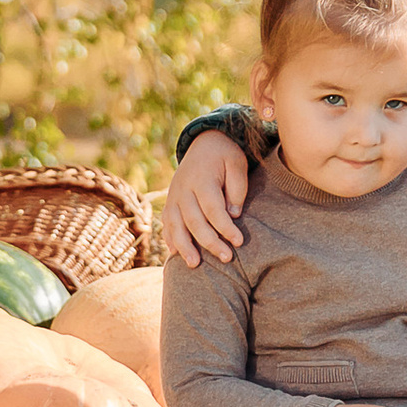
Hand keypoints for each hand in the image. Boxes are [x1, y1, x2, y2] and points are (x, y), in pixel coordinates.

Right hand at [162, 129, 251, 267]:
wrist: (204, 142)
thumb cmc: (225, 155)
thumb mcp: (237, 163)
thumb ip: (237, 188)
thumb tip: (233, 215)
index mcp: (201, 179)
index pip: (213, 209)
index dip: (226, 227)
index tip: (239, 241)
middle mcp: (183, 189)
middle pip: (194, 221)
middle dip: (210, 242)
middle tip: (226, 258)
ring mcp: (173, 196)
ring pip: (176, 225)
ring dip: (185, 246)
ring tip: (195, 264)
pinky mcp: (169, 202)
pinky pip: (167, 223)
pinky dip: (170, 239)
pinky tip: (176, 254)